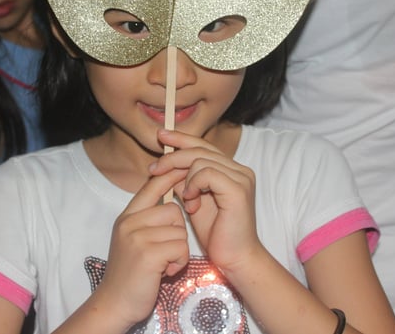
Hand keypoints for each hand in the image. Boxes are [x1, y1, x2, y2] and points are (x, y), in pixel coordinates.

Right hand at [95, 168, 188, 326]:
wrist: (115, 303)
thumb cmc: (130, 274)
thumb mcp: (133, 240)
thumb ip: (147, 220)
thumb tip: (169, 201)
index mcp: (127, 216)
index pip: (151, 186)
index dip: (170, 176)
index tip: (184, 168)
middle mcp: (129, 222)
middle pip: (173, 210)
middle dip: (178, 232)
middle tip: (166, 252)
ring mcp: (137, 237)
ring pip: (179, 230)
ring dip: (179, 250)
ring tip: (163, 263)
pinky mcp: (148, 253)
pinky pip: (180, 247)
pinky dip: (179, 262)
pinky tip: (164, 272)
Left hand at [151, 130, 261, 273]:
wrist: (234, 258)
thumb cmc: (216, 234)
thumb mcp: (194, 201)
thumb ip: (185, 181)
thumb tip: (168, 165)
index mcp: (231, 169)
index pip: (203, 145)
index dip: (181, 138)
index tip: (161, 135)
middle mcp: (239, 169)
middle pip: (200, 148)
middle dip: (173, 156)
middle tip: (153, 168)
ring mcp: (241, 177)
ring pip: (200, 159)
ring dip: (184, 179)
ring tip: (186, 201)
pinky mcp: (238, 189)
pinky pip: (207, 173)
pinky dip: (193, 185)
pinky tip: (191, 202)